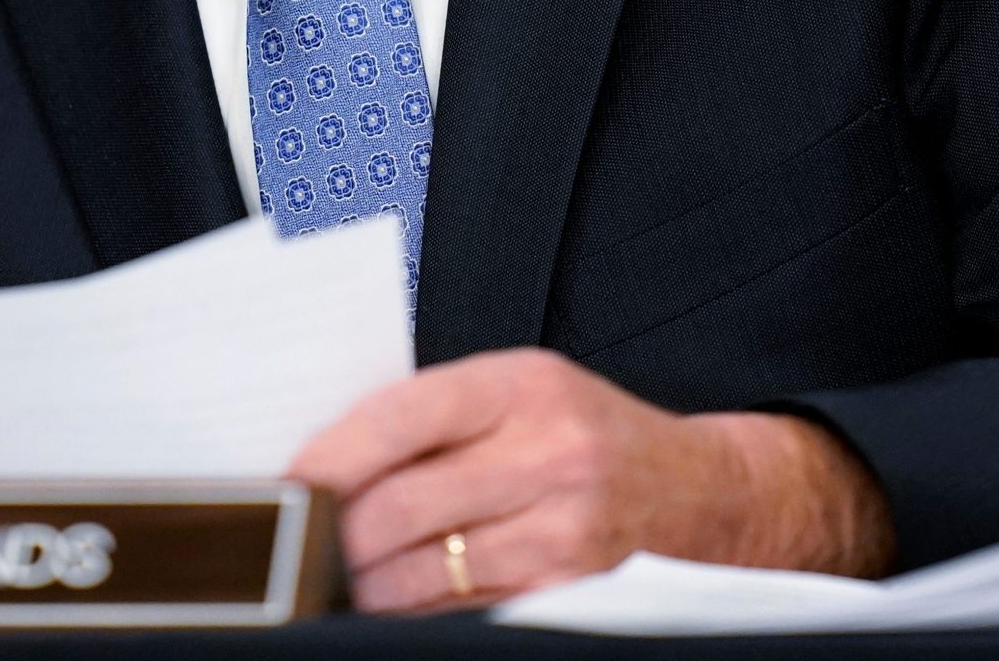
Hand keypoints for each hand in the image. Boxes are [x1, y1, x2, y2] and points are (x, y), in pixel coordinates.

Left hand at [289, 348, 893, 611]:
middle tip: (306, 545)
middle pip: (395, 508)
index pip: (396, 417)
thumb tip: (328, 464)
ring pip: (418, 575)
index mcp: (522, 384)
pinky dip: (421, 613)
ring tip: (348, 578)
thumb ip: (438, 414)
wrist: (710, 496)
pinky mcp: (570, 594)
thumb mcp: (525, 391)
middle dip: (336, 536)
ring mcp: (562, 530)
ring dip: (367, 586)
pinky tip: (404, 600)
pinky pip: (462, 612)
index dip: (328, 457)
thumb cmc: (594, 437)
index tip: (289, 483)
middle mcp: (546, 453)